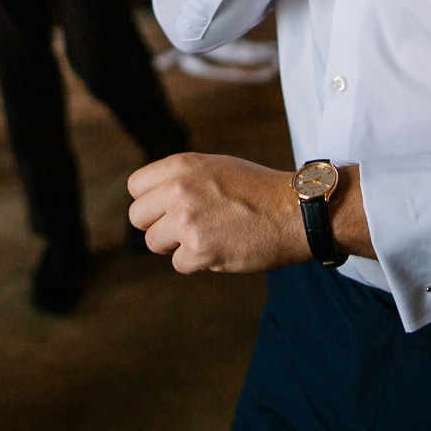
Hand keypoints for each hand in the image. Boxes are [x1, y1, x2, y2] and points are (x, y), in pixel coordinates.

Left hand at [128, 154, 373, 273]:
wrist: (295, 211)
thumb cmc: (258, 190)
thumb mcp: (215, 167)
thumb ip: (180, 179)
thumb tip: (152, 201)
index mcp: (182, 166)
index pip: (135, 187)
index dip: (151, 201)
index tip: (168, 208)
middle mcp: (179, 190)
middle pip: (137, 217)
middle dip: (158, 226)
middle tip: (187, 227)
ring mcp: (187, 220)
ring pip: (154, 243)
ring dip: (178, 246)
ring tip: (208, 236)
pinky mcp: (200, 250)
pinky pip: (179, 264)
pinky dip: (198, 262)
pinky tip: (222, 248)